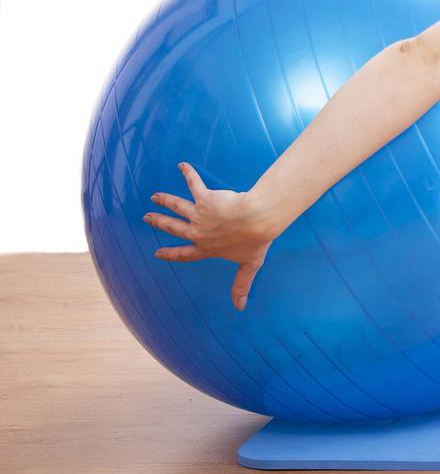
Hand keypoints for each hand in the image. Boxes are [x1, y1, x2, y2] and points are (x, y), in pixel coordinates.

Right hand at [145, 161, 278, 310]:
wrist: (257, 220)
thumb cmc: (255, 241)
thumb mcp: (249, 265)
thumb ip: (241, 285)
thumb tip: (240, 307)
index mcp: (207, 248)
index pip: (185, 253)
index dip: (170, 254)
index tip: (158, 253)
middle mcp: (198, 232)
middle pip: (173, 227)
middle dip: (159, 223)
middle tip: (148, 218)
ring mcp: (198, 215)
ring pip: (176, 206)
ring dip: (164, 200)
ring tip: (154, 196)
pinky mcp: (204, 198)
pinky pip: (194, 183)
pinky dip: (188, 173)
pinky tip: (183, 165)